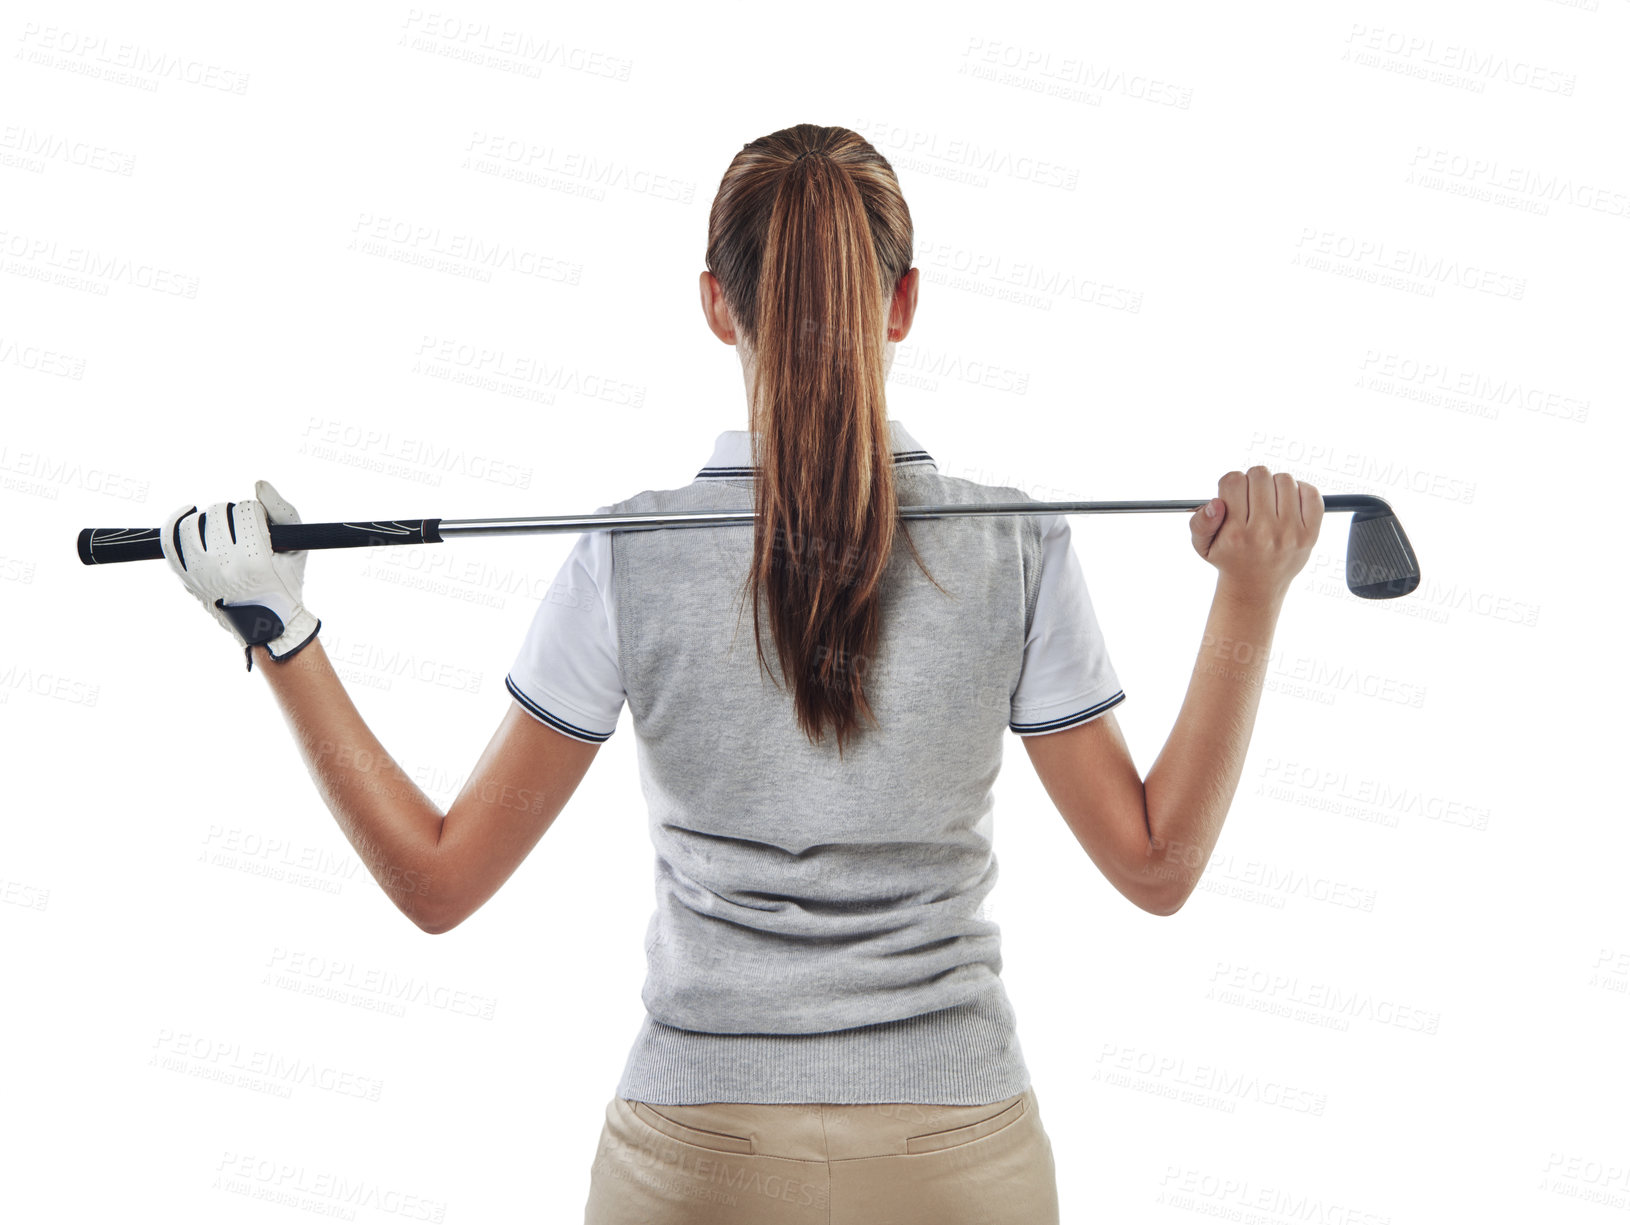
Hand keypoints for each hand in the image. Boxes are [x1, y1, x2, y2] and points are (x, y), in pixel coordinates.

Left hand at [160, 479, 321, 671]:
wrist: (267, 625)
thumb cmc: (285, 583)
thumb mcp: (296, 549)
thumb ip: (283, 511)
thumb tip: (259, 483)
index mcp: (254, 561)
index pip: (246, 510)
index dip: (257, 512)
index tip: (262, 526)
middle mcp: (222, 568)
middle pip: (218, 513)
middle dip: (233, 514)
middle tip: (243, 529)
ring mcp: (199, 574)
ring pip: (192, 523)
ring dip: (208, 517)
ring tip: (220, 525)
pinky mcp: (185, 577)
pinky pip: (169, 540)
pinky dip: (175, 521)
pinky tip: (188, 513)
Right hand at [1189, 465, 1322, 601]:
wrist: (1256, 587)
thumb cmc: (1229, 558)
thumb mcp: (1203, 545)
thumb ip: (1200, 522)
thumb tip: (1216, 503)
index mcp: (1236, 534)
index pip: (1233, 481)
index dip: (1230, 484)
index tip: (1232, 496)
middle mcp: (1264, 533)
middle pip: (1259, 475)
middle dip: (1252, 482)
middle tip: (1250, 498)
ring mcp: (1290, 534)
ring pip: (1284, 480)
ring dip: (1274, 485)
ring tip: (1268, 502)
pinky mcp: (1310, 534)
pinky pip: (1310, 493)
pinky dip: (1300, 490)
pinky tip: (1287, 502)